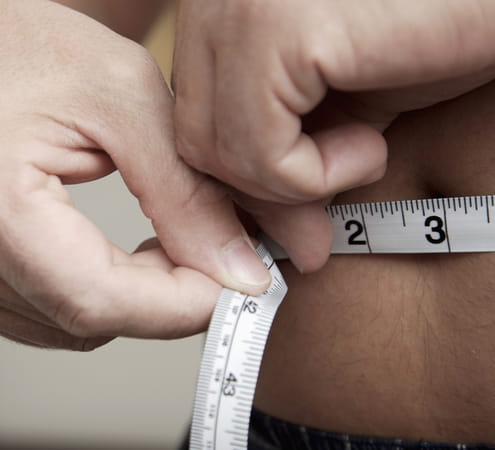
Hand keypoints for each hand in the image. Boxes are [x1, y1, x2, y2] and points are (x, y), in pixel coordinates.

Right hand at [0, 1, 271, 349]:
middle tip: (202, 248)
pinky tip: (103, 254)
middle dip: (159, 299)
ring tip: (151, 242)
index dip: (178, 305)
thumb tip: (235, 273)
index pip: (95, 300)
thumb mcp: (129, 100)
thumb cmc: (35, 49)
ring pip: (63, 329)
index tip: (233, 282)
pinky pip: (36, 318)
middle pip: (82, 321)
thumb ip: (186, 195)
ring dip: (124, 299)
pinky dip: (86, 296)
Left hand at [173, 0, 494, 269]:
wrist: (491, 3)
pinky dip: (311, 178)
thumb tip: (275, 235)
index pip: (188, 115)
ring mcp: (233, 9)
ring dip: (292, 186)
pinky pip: (255, 152)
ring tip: (365, 154)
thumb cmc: (435, 32)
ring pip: (211, 151)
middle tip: (314, 235)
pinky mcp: (270, 32)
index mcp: (222, 5)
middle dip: (255, 197)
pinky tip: (370, 146)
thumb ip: (289, 151)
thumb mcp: (344, 102)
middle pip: (189, 134)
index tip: (289, 223)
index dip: (237, 177)